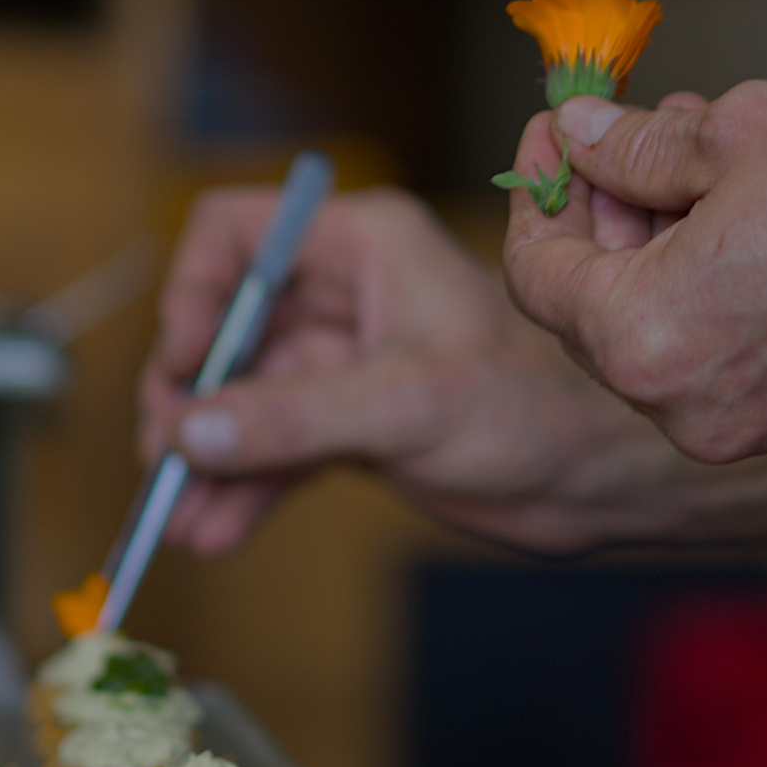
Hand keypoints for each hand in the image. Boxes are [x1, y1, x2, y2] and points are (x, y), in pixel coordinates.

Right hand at [141, 186, 657, 554]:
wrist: (597, 480)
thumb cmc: (534, 410)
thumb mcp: (406, 406)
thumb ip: (293, 417)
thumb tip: (188, 431)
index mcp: (362, 244)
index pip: (235, 236)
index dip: (196, 297)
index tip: (186, 372)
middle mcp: (344, 290)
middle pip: (224, 327)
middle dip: (189, 400)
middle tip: (168, 464)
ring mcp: (343, 358)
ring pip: (241, 397)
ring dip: (209, 459)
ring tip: (184, 522)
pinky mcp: (350, 420)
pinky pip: (270, 445)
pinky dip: (242, 486)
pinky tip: (218, 530)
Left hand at [501, 72, 766, 461]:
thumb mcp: (738, 130)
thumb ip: (636, 144)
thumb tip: (580, 134)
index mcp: (648, 343)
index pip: (541, 276)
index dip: (538, 191)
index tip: (554, 130)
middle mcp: (687, 409)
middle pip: (596, 310)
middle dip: (603, 213)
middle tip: (622, 128)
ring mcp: (749, 425)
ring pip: (660, 330)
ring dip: (659, 242)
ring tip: (693, 148)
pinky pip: (720, 350)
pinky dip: (709, 283)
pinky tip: (743, 208)